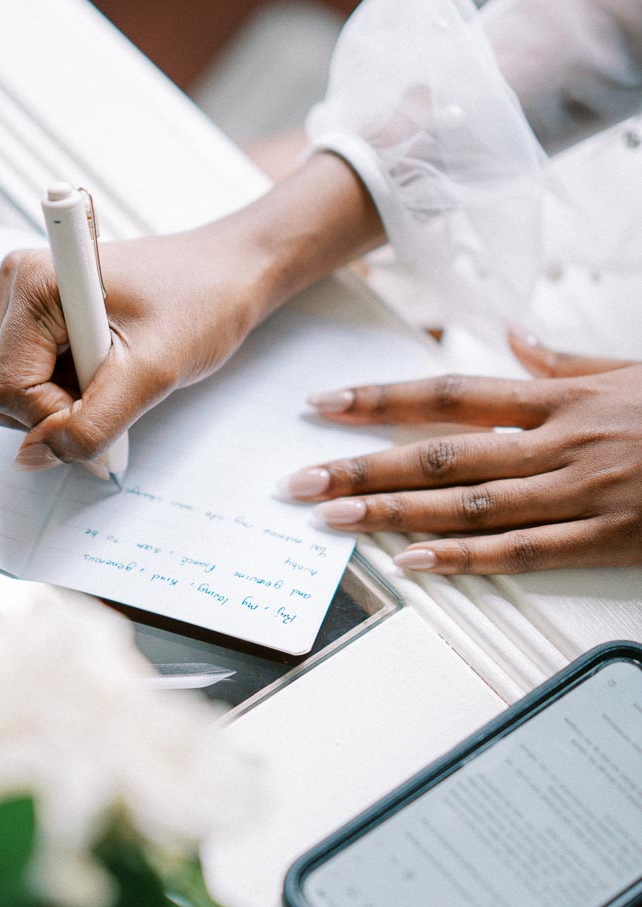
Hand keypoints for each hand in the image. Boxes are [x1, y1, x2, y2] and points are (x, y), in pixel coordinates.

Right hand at [0, 154, 381, 469]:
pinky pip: (30, 382)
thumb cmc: (201, 305)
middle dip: (55, 414)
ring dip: (62, 406)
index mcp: (34, 284)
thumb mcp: (151, 374)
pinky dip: (66, 395)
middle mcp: (17, 286)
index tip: (111, 402)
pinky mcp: (37, 320)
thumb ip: (90, 425)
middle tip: (118, 391)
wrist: (227, 274)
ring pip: (11, 395)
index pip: (6, 390)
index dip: (56, 418)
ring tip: (116, 378)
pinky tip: (106, 374)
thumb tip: (31, 460)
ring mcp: (23, 303)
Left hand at [276, 332, 641, 574]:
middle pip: (439, 452)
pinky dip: (464, 558)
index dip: (379, 400)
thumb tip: (513, 343)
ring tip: (332, 518)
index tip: (323, 405)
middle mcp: (557, 442)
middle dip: (361, 465)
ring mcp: (577, 492)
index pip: (449, 393)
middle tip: (298, 478)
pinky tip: (413, 562)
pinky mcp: (602, 539)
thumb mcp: (631, 370)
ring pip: (466, 504)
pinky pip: (520, 551)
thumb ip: (565, 362)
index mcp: (559, 398)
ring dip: (391, 513)